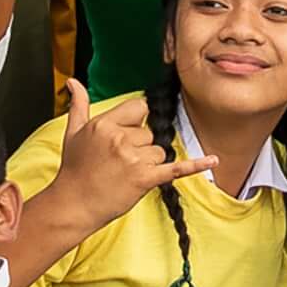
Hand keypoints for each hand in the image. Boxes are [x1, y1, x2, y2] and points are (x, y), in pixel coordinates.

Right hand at [47, 78, 211, 227]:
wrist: (73, 205)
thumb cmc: (74, 170)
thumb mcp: (73, 132)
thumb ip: (78, 104)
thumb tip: (73, 81)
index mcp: (104, 124)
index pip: (139, 108)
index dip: (136, 121)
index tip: (126, 134)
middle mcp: (120, 139)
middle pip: (150, 132)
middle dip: (140, 147)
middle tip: (119, 162)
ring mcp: (133, 159)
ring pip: (160, 151)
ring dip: (149, 163)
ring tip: (125, 174)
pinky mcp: (144, 179)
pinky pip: (175, 168)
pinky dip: (195, 166)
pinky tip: (213, 160)